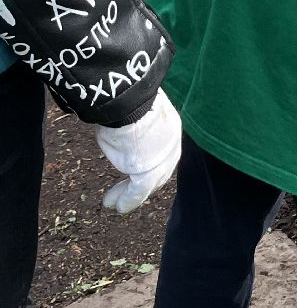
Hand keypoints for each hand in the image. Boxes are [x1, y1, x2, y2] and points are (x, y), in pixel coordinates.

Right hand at [95, 90, 181, 213]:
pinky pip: (139, 190)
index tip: (136, 168)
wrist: (130, 102)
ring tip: (115, 203)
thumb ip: (132, 121)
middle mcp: (171, 145)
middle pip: (159, 170)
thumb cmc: (127, 100)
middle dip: (144, 182)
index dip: (150, 161)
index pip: (161, 150)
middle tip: (127, 190)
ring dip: (130, 195)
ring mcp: (162, 160)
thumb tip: (116, 117)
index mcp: (169, 127)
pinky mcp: (148, 172)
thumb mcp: (133, 110)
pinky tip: (119, 207)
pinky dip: (129, 200)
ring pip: (148, 183)